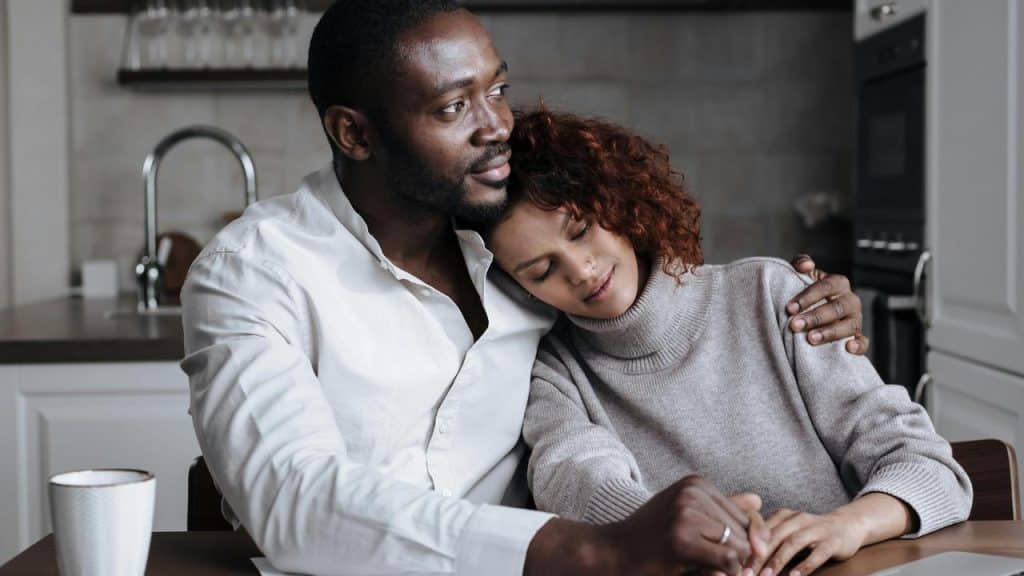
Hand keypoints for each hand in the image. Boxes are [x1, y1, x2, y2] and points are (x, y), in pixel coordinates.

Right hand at [606, 476, 760, 574]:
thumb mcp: (686, 514)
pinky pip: (727, 560)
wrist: (612, 552)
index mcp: (694, 484)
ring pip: (739, 546)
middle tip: (728, 568)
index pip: (747, 514)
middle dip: (744, 554)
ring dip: (735, 566)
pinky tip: (712, 574)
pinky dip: (727, 572)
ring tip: (716, 569)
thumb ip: (722, 507)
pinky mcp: (680, 540)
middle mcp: (690, 493)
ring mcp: (684, 514)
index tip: (747, 559)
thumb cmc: (650, 536)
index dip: (753, 540)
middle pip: (745, 530)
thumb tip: (758, 500)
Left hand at [749, 508, 865, 575]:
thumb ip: (771, 540)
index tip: (735, 564)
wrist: (848, 525)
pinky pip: (817, 553)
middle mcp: (798, 519)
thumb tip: (744, 560)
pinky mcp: (832, 541)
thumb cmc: (812, 533)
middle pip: (773, 537)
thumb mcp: (790, 531)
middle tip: (746, 574)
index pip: (760, 530)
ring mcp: (816, 528)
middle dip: (758, 557)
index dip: (746, 547)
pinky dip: (804, 566)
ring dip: (778, 561)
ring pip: (792, 543)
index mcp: (783, 516)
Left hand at [788, 254, 868, 355]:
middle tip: (795, 325)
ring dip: (830, 333)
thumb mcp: (802, 275)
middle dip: (814, 317)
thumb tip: (806, 265)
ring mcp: (855, 319)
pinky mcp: (857, 337)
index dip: (808, 297)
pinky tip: (848, 348)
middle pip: (836, 308)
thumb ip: (800, 264)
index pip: (826, 287)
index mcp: (838, 283)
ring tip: (811, 339)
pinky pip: (863, 342)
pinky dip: (859, 345)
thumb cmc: (805, 293)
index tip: (789, 308)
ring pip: (849, 325)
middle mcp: (850, 300)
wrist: (811, 313)